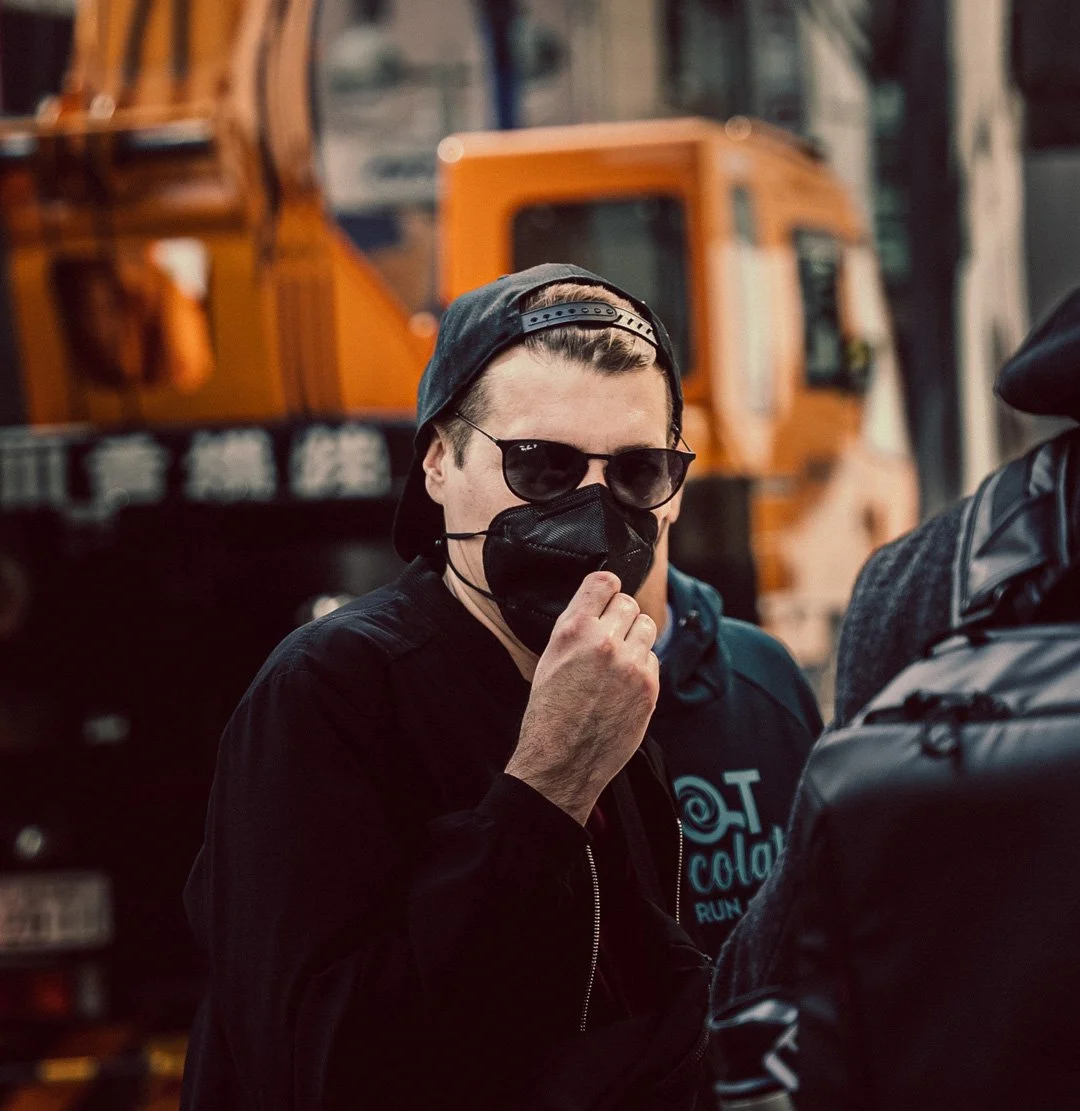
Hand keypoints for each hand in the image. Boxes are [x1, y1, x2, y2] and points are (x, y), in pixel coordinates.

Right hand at [505, 571, 659, 824]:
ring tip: (619, 658)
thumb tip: (602, 603)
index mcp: (573, 629)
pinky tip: (623, 684)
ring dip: (636, 636)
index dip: (607, 587)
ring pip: (647, 626)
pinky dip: (642, 666)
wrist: (562, 760)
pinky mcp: (649, 687)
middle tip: (609, 635)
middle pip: (628, 602)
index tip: (607, 594)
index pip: (603, 581)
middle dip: (620, 615)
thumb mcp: (550, 657)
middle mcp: (604, 641)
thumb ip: (578, 627)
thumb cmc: (549, 711)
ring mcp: (630, 664)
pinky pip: (653, 658)